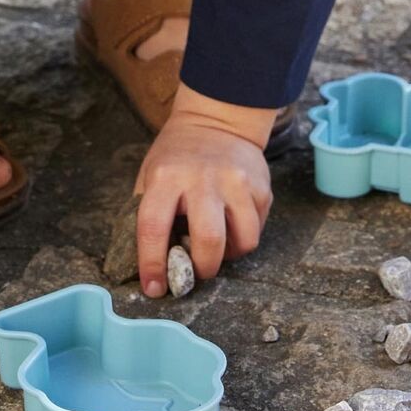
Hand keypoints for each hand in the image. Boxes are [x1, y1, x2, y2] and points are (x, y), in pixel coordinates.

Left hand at [133, 85, 273, 295]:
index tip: (154, 289)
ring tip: (219, 247)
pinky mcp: (261, 186)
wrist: (217, 121)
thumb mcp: (151, 173)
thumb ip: (148, 212)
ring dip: (229, 256)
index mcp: (166, 176)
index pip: (153, 227)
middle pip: (208, 240)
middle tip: (196, 271)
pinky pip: (258, 228)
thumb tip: (149, 264)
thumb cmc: (177, 156)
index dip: (152, 264)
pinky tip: (233, 226)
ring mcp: (237, 181)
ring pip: (243, 240)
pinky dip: (244, 237)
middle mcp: (203, 178)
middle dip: (203, 268)